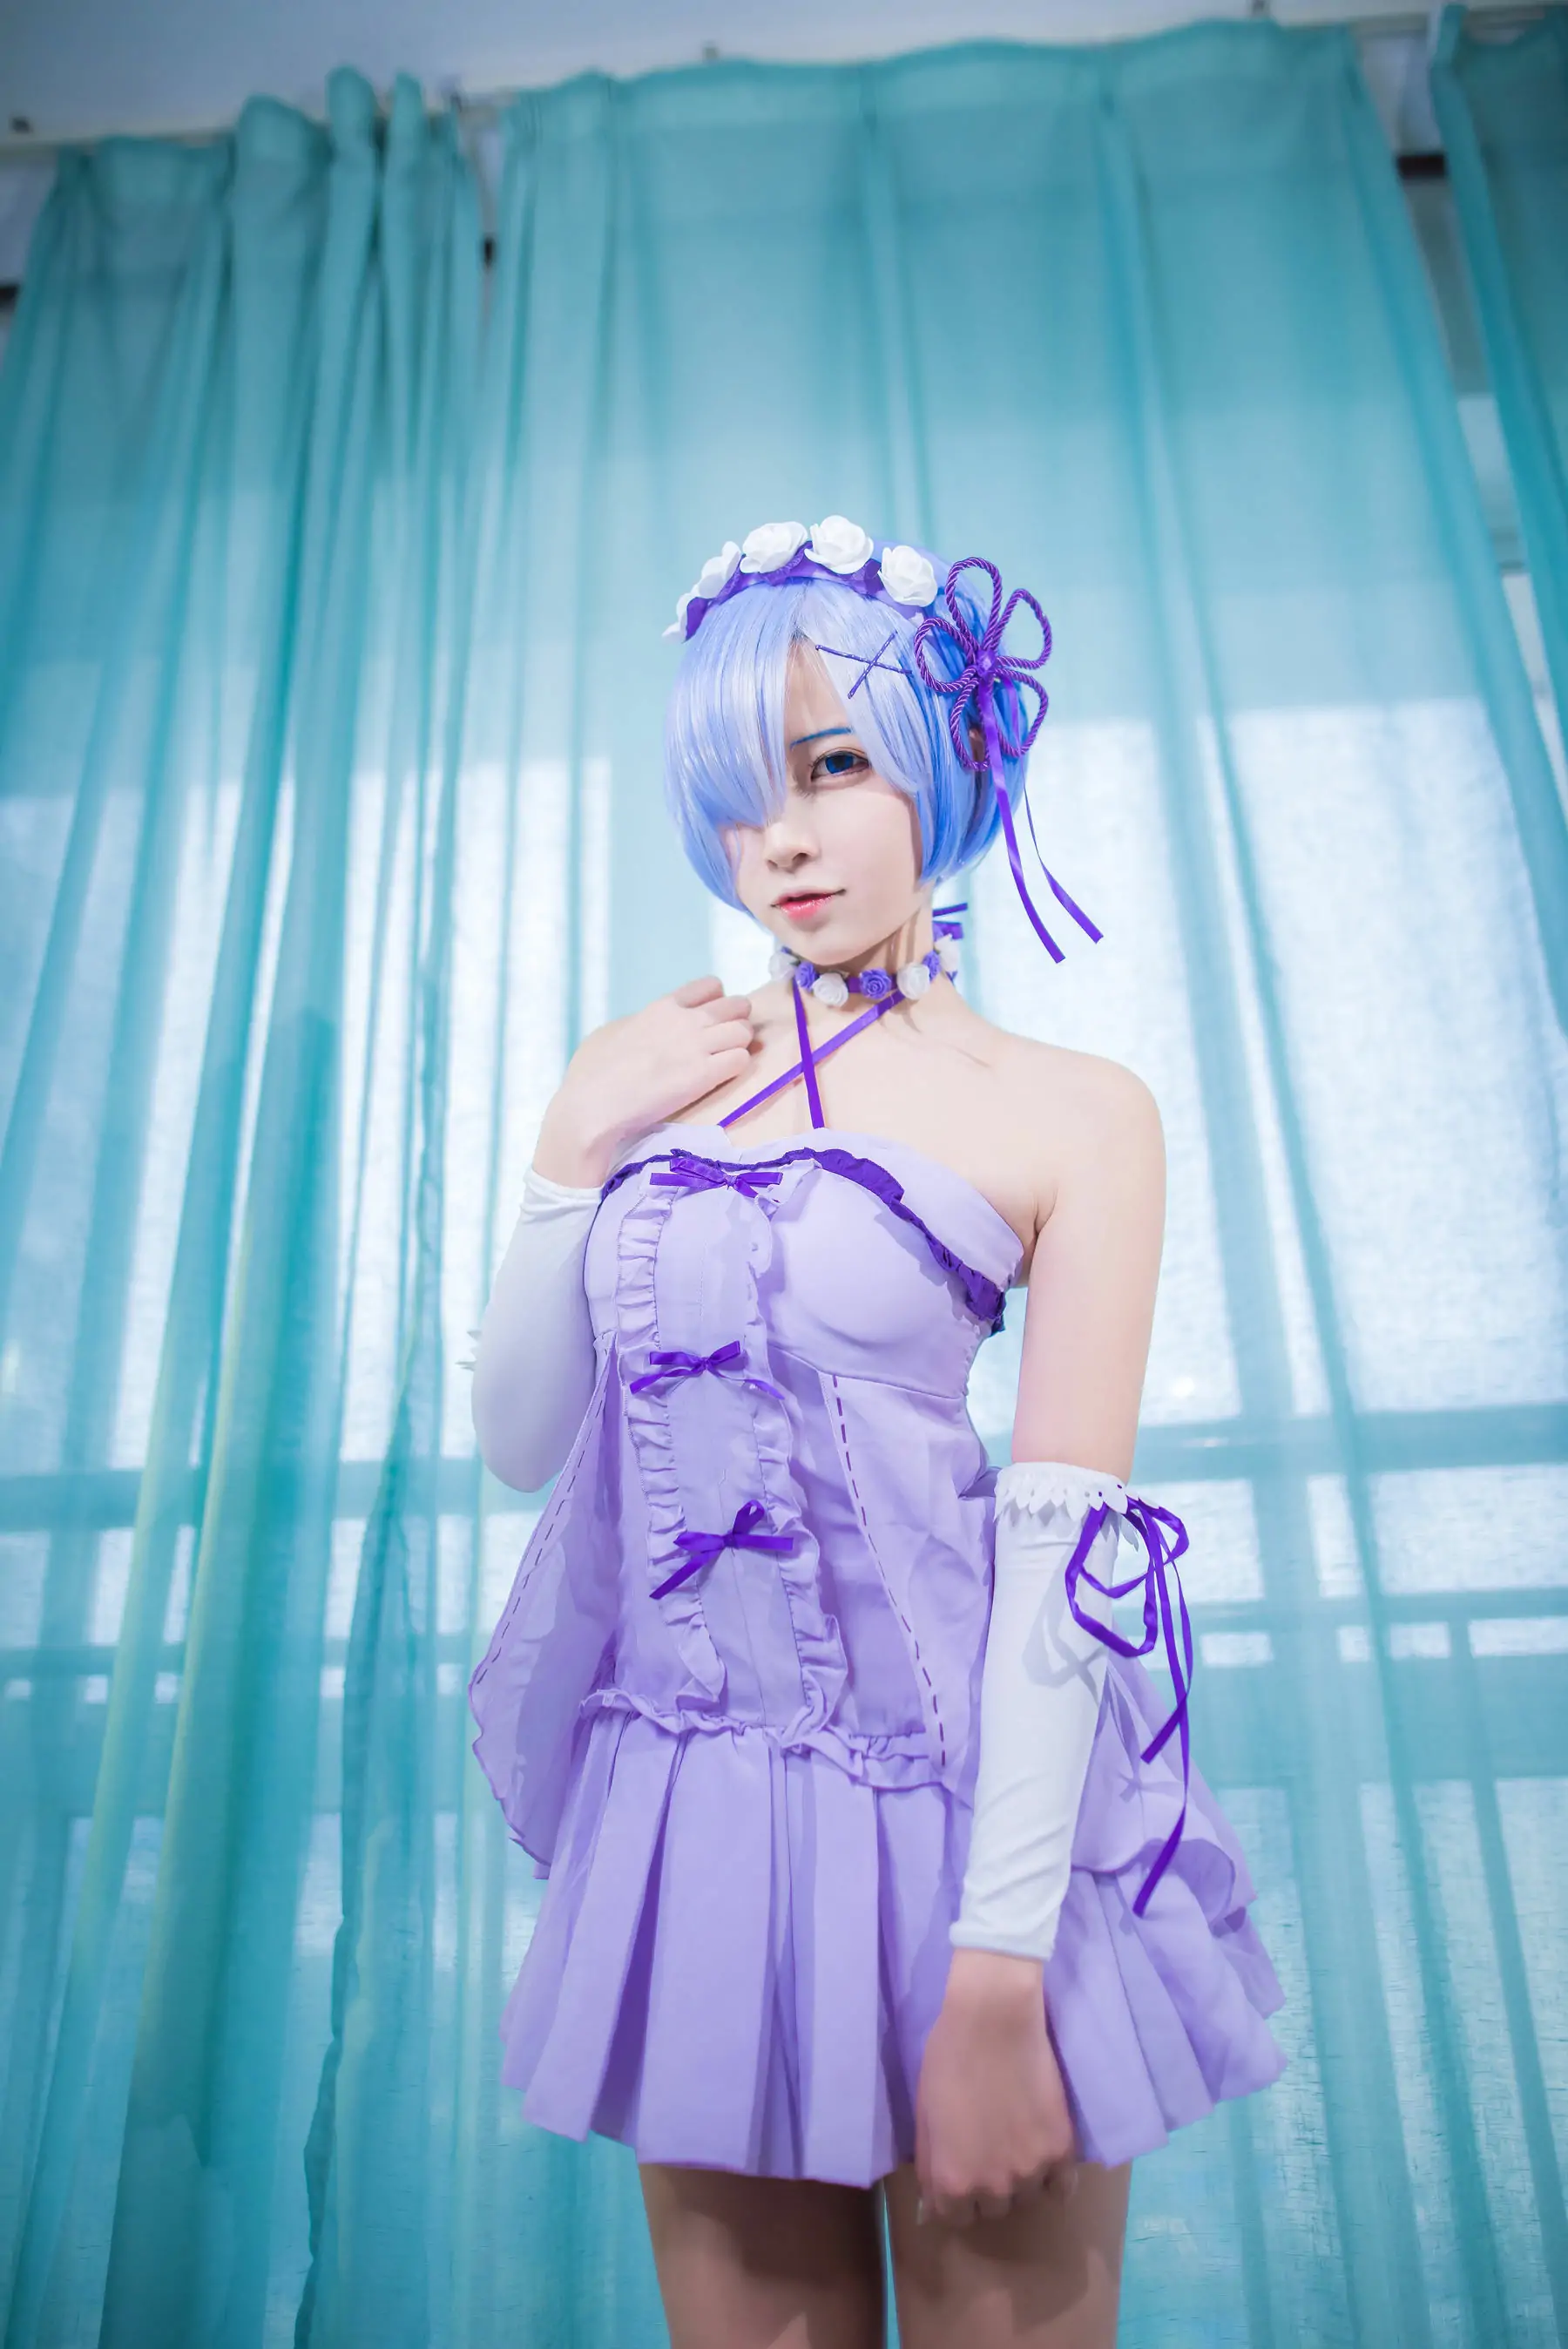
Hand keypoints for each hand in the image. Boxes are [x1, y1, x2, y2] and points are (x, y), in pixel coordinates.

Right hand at [532, 976, 754, 1185]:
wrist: (596, 1103)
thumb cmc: (598, 1072)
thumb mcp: (619, 1031)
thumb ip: (645, 1022)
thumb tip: (651, 1023)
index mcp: (664, 1006)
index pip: (712, 985)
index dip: (719, 1003)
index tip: (712, 1021)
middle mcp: (685, 1020)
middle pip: (737, 1005)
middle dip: (738, 1023)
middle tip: (727, 1044)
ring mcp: (697, 1045)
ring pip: (745, 1032)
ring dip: (740, 1047)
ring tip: (725, 1063)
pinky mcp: (704, 1074)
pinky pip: (742, 1060)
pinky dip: (737, 1068)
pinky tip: (722, 1078)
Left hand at [914, 1948, 1078, 2227]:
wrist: (993, 2021)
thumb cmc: (948, 2059)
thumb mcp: (925, 2117)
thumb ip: (930, 2167)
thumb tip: (932, 2206)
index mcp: (953, 2181)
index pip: (955, 2218)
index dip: (956, 2196)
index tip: (961, 2172)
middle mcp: (993, 2187)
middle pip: (993, 2210)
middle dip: (987, 2187)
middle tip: (989, 2149)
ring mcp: (1030, 2172)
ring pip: (1026, 2198)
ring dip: (1020, 2180)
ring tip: (1016, 2142)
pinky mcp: (1061, 2152)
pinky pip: (1062, 2188)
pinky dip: (1053, 2179)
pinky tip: (1045, 2156)